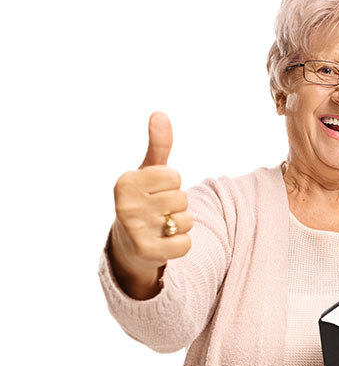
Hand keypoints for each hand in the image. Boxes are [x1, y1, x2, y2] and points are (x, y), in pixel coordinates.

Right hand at [109, 112, 192, 298]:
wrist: (130, 244)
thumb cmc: (144, 200)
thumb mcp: (149, 171)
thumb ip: (159, 145)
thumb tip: (160, 114)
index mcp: (126, 182)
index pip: (173, 176)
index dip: (171, 185)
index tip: (156, 192)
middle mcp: (125, 204)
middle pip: (181, 198)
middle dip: (176, 205)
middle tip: (158, 212)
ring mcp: (134, 229)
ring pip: (186, 220)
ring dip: (180, 225)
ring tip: (161, 227)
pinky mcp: (146, 251)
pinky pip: (185, 243)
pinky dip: (181, 244)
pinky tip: (165, 243)